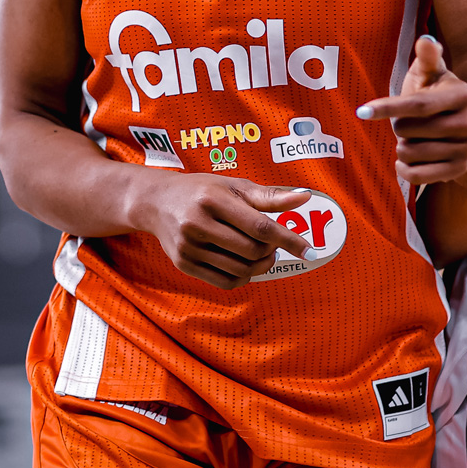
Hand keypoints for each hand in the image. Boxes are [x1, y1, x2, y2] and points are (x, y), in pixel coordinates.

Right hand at [131, 173, 310, 289]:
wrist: (157, 202)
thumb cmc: (203, 191)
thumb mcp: (234, 186)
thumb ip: (269, 196)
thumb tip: (305, 197)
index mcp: (213, 199)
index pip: (260, 226)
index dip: (288, 239)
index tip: (309, 249)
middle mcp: (197, 223)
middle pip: (252, 250)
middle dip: (271, 250)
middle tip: (273, 243)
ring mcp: (188, 247)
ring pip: (241, 270)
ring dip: (260, 265)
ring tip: (262, 253)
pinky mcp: (184, 264)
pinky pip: (225, 282)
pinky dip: (244, 277)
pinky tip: (245, 263)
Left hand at [357, 35, 466, 185]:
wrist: (466, 129)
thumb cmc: (437, 96)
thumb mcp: (432, 74)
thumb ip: (428, 58)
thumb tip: (426, 40)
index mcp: (462, 95)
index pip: (418, 104)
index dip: (389, 107)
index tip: (362, 111)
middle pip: (409, 130)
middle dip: (399, 127)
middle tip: (408, 122)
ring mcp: (466, 149)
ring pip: (410, 153)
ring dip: (402, 146)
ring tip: (413, 138)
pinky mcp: (459, 170)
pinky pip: (418, 176)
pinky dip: (405, 168)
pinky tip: (407, 159)